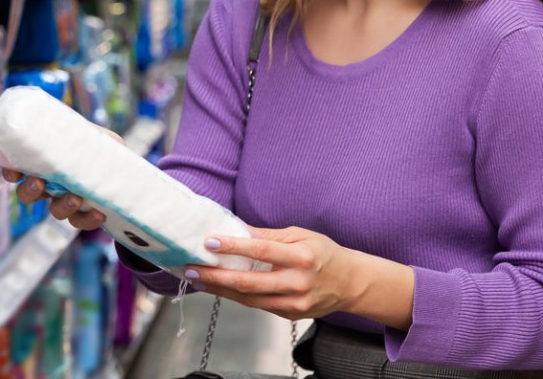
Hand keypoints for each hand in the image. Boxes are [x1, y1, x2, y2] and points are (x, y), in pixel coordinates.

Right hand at [0, 125, 124, 232]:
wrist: (125, 168)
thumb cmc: (103, 147)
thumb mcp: (95, 135)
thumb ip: (86, 134)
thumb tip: (79, 131)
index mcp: (46, 161)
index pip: (19, 168)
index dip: (11, 172)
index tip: (13, 173)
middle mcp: (50, 183)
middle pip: (28, 193)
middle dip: (29, 191)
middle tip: (39, 183)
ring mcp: (65, 199)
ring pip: (54, 210)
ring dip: (61, 207)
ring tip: (75, 198)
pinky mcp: (83, 213)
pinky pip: (79, 222)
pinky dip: (87, 220)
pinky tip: (98, 214)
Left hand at [184, 226, 359, 320]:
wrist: (351, 283)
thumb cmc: (323, 253)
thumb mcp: (300, 235)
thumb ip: (267, 235)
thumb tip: (235, 228)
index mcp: (302, 256)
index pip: (261, 250)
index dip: (233, 247)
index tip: (209, 241)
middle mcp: (298, 282)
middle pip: (250, 282)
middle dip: (216, 275)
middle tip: (192, 267)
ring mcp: (295, 303)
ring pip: (250, 299)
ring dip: (220, 289)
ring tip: (198, 278)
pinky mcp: (290, 315)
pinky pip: (258, 305)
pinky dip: (236, 296)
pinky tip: (220, 287)